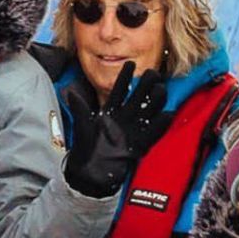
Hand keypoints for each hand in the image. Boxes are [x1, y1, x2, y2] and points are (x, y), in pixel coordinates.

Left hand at [66, 66, 171, 198]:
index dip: (125, 77)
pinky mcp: (139, 145)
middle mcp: (124, 119)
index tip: (131, 63)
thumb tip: (70, 92)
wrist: (89, 174)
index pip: (119, 91)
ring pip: (148, 112)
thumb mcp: (82, 127)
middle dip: (146, 85)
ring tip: (161, 89)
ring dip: (155, 101)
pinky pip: (152, 133)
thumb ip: (80, 110)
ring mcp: (133, 131)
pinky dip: (160, 125)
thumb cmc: (85, 150)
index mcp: (110, 112)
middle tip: (153, 72)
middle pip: (138, 98)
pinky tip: (168, 115)